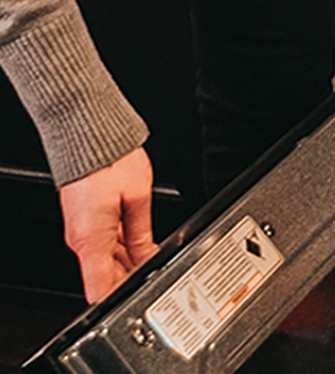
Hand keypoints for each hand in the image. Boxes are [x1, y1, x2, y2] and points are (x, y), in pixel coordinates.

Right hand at [58, 147, 156, 303]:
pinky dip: (120, 247)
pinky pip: (102, 242)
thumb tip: (149, 257)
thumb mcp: (138, 198)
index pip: (101, 288)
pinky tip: (138, 245)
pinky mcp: (84, 219)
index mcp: (92, 238)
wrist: (88, 135)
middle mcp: (81, 239)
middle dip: (130, 278)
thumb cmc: (111, 160)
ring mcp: (81, 229)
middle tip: (156, 274)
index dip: (122, 297)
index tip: (140, 295)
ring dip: (127, 263)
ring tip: (152, 260)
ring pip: (104, 259)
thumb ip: (142, 233)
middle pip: (105, 275)